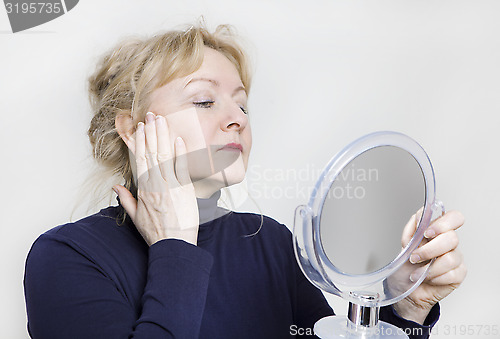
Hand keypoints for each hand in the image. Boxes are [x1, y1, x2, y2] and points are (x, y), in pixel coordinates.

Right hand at [113, 112, 198, 245]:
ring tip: (161, 120)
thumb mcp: (136, 217)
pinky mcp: (185, 190)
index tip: (139, 128)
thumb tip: (115, 187)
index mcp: (143, 189)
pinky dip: (180, 153)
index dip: (139, 142)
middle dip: (151, 133)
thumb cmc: (156, 232)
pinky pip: (181, 168)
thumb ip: (126, 199)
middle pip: (151, 153)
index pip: (139, 160)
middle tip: (150, 115)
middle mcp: (155, 184)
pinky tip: (178, 139)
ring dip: (163, 136)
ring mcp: (170, 186)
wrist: (173, 245)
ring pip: (165, 156)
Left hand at [394, 210, 466, 323]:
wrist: (406, 287)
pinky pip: (451, 274)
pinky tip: (427, 279)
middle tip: (414, 257)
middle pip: (452, 238)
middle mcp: (450, 243)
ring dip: (429, 267)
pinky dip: (435, 278)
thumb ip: (413, 228)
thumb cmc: (407, 264)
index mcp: (439, 231)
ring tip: (416, 272)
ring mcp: (456, 259)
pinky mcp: (458, 275)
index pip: (455, 218)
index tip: (427, 232)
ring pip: (450, 258)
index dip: (444, 223)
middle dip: (429, 250)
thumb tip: (419, 217)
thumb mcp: (405, 243)